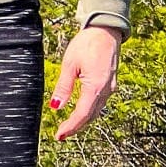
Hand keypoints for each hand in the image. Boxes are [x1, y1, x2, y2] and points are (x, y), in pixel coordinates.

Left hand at [50, 24, 122, 140]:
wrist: (106, 31)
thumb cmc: (87, 44)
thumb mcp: (69, 65)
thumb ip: (63, 87)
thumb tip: (55, 106)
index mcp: (95, 86)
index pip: (82, 114)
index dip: (71, 126)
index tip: (59, 135)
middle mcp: (106, 89)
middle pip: (90, 115)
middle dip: (76, 127)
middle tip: (61, 135)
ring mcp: (110, 87)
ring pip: (96, 110)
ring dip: (83, 120)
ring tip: (68, 127)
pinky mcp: (110, 83)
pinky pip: (100, 102)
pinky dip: (89, 111)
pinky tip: (80, 113)